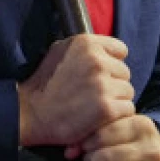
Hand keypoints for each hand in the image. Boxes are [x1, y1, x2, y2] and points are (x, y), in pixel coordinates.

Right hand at [18, 35, 134, 147]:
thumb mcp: (59, 51)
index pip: (120, 50)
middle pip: (125, 72)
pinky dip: (116, 115)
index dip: (111, 62)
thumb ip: (84, 48)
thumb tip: (106, 49)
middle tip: (92, 93)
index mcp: (86, 43)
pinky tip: (98, 117)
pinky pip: (127, 109)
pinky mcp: (107, 107)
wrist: (32, 112)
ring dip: (116, 100)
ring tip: (94, 105)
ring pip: (128, 92)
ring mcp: (102, 84)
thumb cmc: (45, 83)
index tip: (99, 73)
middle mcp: (96, 60)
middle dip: (113, 83)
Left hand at [78, 114, 159, 160]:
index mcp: (142, 126)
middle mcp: (152, 151)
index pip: (104, 135)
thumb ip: (91, 129)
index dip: (87, 142)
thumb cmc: (126, 135)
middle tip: (87, 159)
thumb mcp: (114, 123)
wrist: (157, 153)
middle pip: (108, 159)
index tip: (83, 145)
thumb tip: (70, 151)